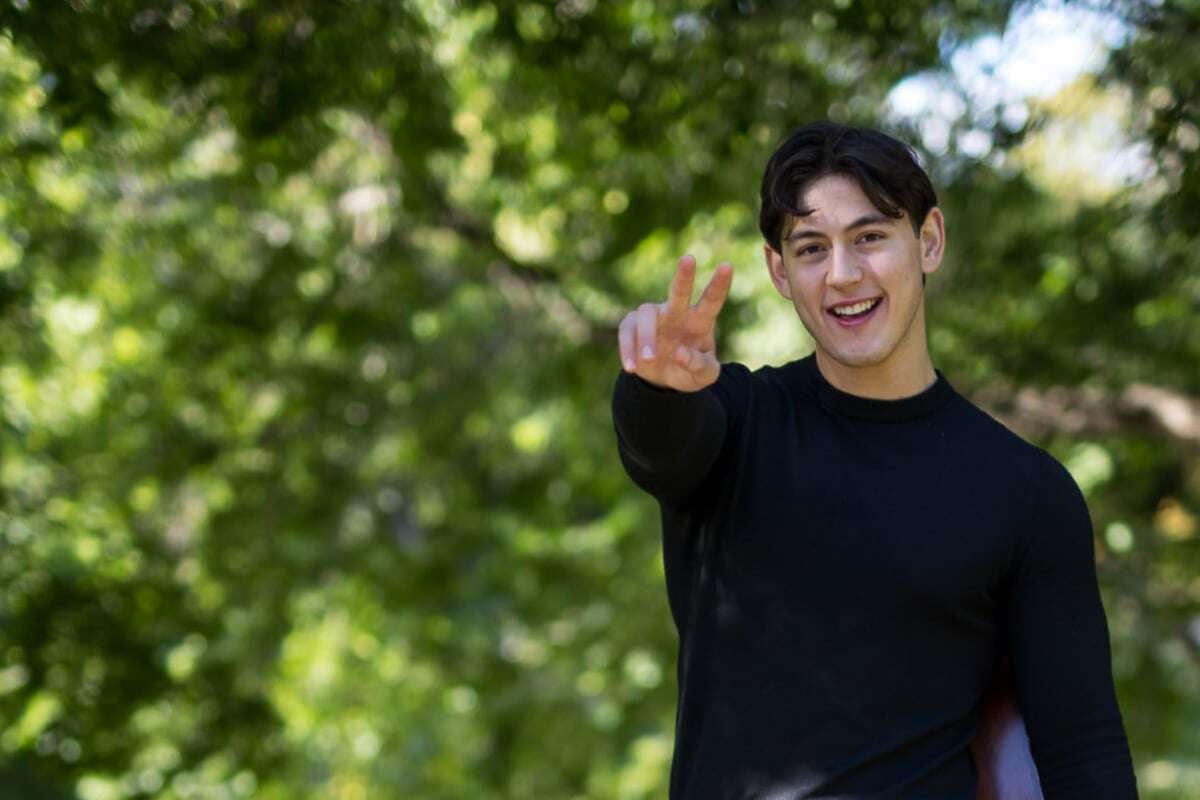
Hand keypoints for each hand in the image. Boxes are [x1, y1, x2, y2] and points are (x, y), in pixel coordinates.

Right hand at [618, 254, 733, 392]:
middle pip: (679, 291)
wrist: (663, 381)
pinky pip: (627, 331)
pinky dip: (628, 348)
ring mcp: (654, 317)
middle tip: (689, 259)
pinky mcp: (632, 325)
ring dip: (647, 336)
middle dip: (684, 276)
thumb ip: (699, 366)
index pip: (711, 300)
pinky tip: (632, 367)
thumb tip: (680, 352)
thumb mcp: (703, 377)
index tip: (727, 266)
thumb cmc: (689, 372)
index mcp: (700, 322)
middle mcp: (677, 313)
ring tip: (649, 359)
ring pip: (646, 314)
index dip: (719, 284)